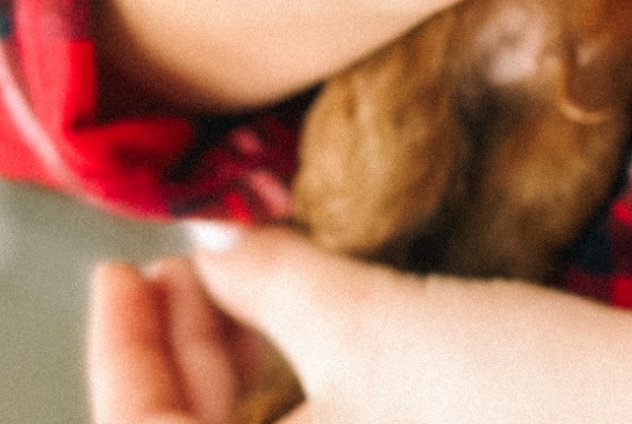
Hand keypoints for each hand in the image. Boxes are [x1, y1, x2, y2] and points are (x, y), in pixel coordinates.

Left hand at [87, 229, 631, 423]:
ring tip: (250, 263)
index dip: (120, 354)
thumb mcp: (373, 326)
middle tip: (191, 254)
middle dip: (184, 342)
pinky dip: (300, 370)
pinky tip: (314, 301)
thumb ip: (272, 279)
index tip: (120, 267)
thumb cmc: (511, 397)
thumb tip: (210, 234)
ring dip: (241, 353)